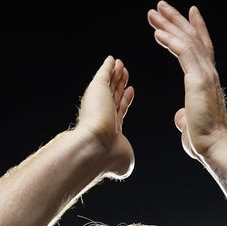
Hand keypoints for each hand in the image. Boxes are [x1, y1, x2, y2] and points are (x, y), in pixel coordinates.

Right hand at [74, 55, 134, 179]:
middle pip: (113, 95)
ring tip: (121, 64)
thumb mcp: (124, 161)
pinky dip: (108, 66)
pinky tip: (112, 60)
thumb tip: (124, 165)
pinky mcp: (97, 88)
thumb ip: (125, 158)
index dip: (124, 101)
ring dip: (116, 74)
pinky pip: (104, 73)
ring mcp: (99, 101)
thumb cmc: (109, 158)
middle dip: (119, 85)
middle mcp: (102, 115)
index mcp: (108, 130)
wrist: (96, 148)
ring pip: (110, 84)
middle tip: (125, 73)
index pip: (118, 111)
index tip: (130, 91)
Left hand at [147, 1, 226, 160]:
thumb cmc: (205, 141)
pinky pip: (183, 52)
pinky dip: (170, 40)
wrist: (215, 148)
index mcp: (207, 80)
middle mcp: (208, 72)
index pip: (201, 48)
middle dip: (175, 20)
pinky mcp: (198, 80)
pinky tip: (158, 33)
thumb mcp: (191, 124)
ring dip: (169, 24)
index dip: (195, 28)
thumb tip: (180, 116)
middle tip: (160, 6)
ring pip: (187, 40)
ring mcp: (205, 74)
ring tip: (154, 12)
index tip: (188, 13)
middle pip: (192, 38)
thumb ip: (184, 117)